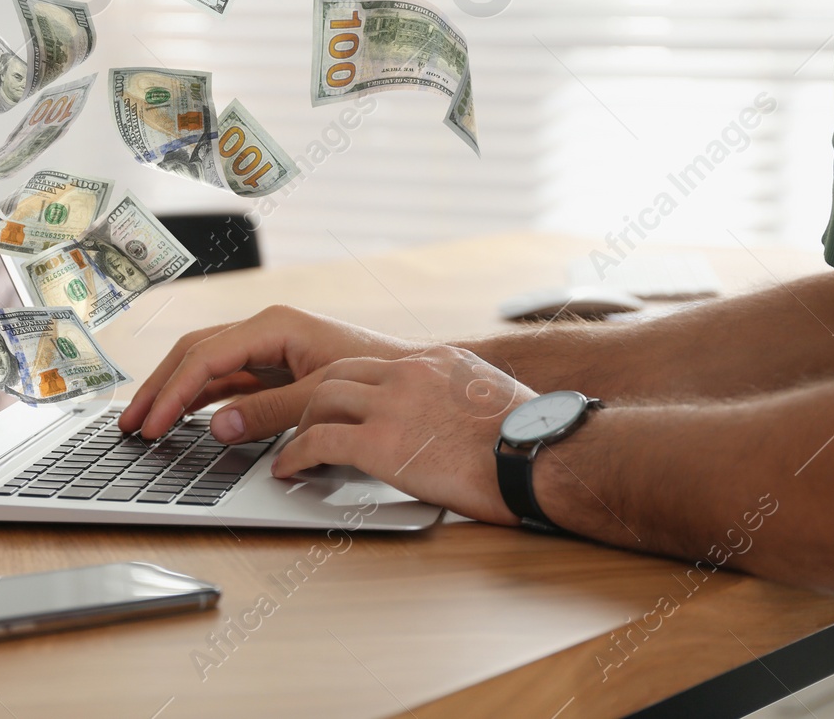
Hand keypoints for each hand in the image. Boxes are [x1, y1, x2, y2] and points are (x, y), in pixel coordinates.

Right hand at [118, 305, 422, 439]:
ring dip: (173, 394)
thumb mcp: (322, 394)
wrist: (412, 376)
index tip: (153, 424)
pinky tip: (180, 420)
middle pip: (194, 354)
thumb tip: (217, 427)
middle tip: (130, 424)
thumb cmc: (377, 374)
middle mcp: (264, 331)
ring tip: (144, 424)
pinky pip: (225, 382)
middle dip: (160, 388)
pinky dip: (198, 400)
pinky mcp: (273, 370)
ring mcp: (267, 350)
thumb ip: (269, 411)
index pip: (206, 356)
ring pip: (205, 368)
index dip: (174, 392)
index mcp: (273, 325)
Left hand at [270, 346, 536, 525]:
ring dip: (299, 426)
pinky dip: (296, 455)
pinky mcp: (381, 441)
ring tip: (290, 450)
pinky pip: (320, 441)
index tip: (335, 403)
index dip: (347, 385)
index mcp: (437, 361)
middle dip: (312, 400)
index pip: (375, 364)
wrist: (542, 455)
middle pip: (337, 373)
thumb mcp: (494, 400)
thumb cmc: (532, 441)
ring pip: (320, 399)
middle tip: (299, 423)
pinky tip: (290, 471)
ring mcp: (393, 404)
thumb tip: (464, 419)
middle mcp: (409, 372)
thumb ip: (465, 399)